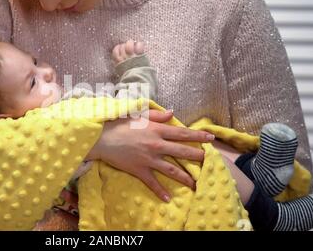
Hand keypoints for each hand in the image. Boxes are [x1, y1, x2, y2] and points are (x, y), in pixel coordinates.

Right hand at [87, 110, 214, 202]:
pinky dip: (160, 191)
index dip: (198, 135)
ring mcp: (149, 159)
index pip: (182, 133)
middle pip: (182, 151)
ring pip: (172, 170)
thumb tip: (172, 112)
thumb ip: (157, 115)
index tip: (211, 137)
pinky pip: (153, 182)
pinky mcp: (140, 170)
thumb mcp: (139, 115)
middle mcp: (157, 145)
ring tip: (195, 183)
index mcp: (157, 130)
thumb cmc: (119, 124)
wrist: (101, 139)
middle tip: (208, 160)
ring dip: (185, 177)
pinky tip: (168, 198)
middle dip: (197, 155)